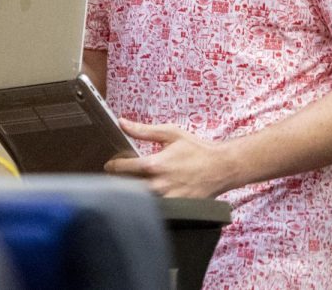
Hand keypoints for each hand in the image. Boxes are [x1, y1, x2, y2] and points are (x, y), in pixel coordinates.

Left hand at [104, 118, 235, 198]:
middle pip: (127, 188)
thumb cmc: (196, 149)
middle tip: (115, 178)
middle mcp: (158, 185)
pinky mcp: (176, 208)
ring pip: (140, 201)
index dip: (113, 166)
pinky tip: (147, 199)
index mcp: (154, 165)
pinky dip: (148, 204)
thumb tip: (121, 122)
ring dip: (132, 195)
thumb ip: (143, 130)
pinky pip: (156, 209)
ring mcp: (167, 199)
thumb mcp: (170, 134)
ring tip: (129, 188)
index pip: (123, 168)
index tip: (109, 165)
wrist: (222, 168)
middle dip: (118, 183)